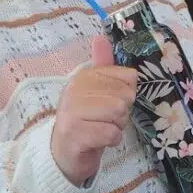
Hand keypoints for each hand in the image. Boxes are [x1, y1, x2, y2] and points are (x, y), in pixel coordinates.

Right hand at [51, 35, 138, 186]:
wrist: (64, 154)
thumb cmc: (86, 121)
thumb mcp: (96, 91)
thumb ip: (103, 66)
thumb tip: (100, 37)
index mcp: (83, 76)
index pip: (128, 78)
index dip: (126, 94)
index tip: (109, 102)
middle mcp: (75, 90)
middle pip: (125, 97)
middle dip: (122, 113)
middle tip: (104, 120)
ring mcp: (73, 112)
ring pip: (119, 114)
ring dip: (117, 127)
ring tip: (101, 129)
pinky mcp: (75, 134)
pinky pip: (112, 134)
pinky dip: (111, 141)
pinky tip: (98, 141)